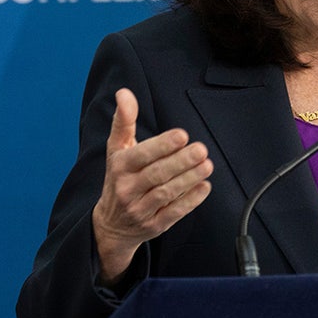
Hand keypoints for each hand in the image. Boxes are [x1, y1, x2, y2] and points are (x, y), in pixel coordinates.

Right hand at [92, 88, 212, 284]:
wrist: (111, 225)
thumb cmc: (118, 178)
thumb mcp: (116, 149)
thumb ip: (123, 120)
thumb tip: (124, 93)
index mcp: (120, 166)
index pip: (141, 155)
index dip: (162, 145)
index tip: (182, 135)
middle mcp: (127, 188)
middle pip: (156, 174)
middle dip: (181, 161)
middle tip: (201, 149)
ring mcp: (140, 209)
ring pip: (166, 193)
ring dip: (189, 179)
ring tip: (207, 165)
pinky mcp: (153, 225)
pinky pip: (173, 213)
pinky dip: (190, 200)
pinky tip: (204, 187)